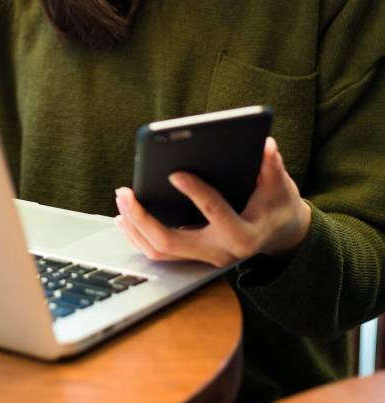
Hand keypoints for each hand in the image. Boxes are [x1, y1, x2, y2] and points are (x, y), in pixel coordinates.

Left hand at [114, 137, 311, 267]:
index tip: (174, 173)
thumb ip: (273, 168)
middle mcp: (220, 251)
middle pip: (171, 243)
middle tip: (125, 192)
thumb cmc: (278, 206)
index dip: (195, 193)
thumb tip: (266, 145)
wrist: (281, 236)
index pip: (215, 213)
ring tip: (121, 202)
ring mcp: (204, 257)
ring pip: (160, 251)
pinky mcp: (194, 255)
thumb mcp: (281, 187)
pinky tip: (125, 218)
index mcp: (243, 235)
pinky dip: (139, 236)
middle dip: (143, 219)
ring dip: (135, 228)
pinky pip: (160, 252)